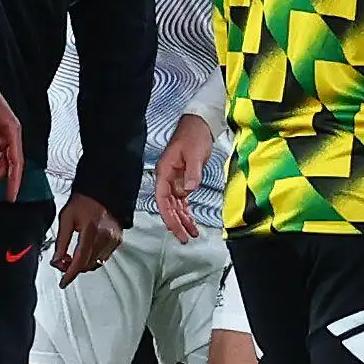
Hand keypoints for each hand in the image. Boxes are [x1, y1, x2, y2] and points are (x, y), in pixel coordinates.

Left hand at [52, 192, 121, 288]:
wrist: (102, 193)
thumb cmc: (84, 202)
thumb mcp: (66, 219)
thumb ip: (61, 241)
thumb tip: (56, 260)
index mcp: (91, 230)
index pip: (80, 259)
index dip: (70, 273)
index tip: (63, 282)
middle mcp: (105, 237)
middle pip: (88, 264)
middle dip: (74, 268)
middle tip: (62, 263)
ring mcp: (113, 240)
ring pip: (96, 263)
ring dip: (83, 264)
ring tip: (73, 257)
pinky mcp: (117, 241)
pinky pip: (103, 257)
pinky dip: (93, 258)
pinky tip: (86, 251)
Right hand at [153, 114, 214, 242]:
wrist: (200, 124)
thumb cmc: (194, 135)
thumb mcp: (195, 153)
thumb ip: (192, 173)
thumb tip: (188, 191)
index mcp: (165, 171)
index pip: (163, 199)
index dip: (168, 215)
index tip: (176, 229)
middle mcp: (167, 178)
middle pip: (168, 206)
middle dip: (176, 223)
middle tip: (185, 238)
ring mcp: (175, 179)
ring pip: (176, 205)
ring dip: (183, 220)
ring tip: (192, 234)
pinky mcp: (184, 179)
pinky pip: (183, 200)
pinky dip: (187, 211)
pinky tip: (191, 222)